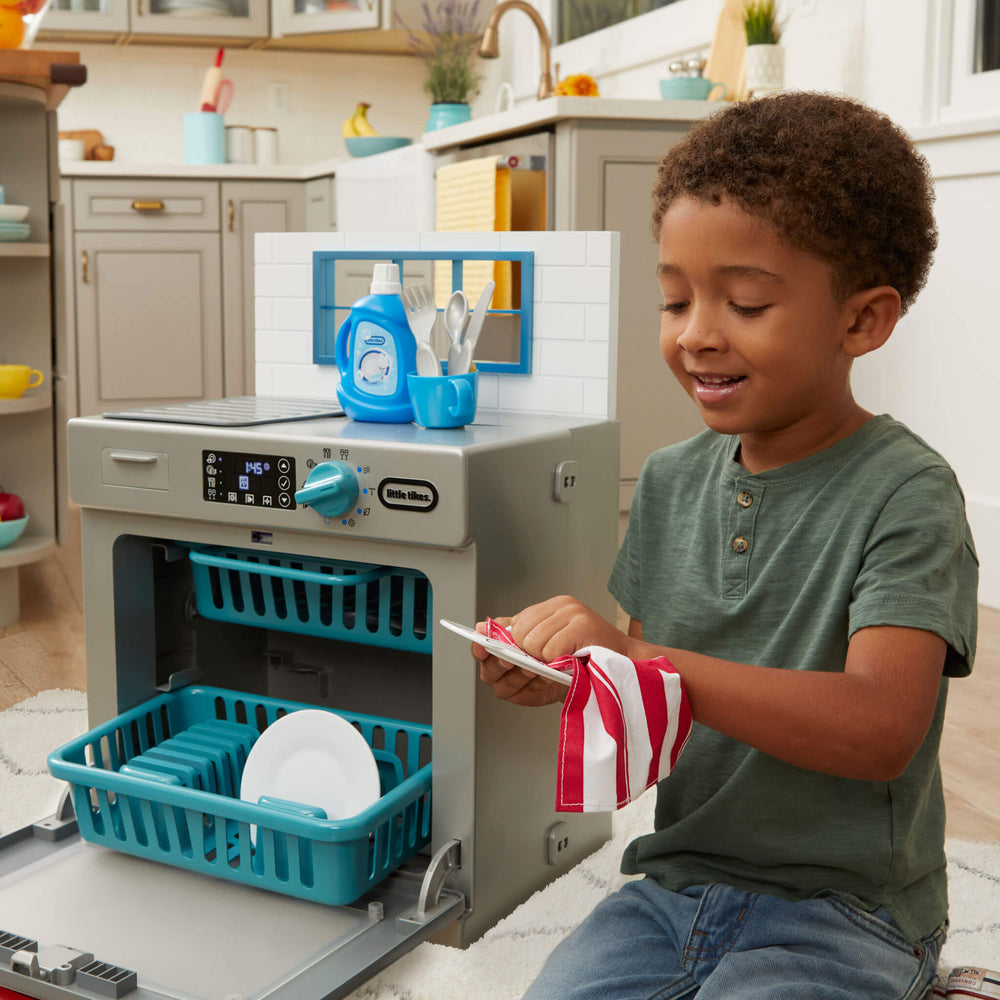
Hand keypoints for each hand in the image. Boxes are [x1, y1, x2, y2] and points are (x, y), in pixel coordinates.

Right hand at [472, 616, 567, 707]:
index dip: (480, 649)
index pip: (479, 652)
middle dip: (502, 662)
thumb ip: (502, 627)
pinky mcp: (525, 698)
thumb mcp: (522, 629)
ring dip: (522, 673)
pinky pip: (529, 691)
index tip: (486, 645)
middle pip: (491, 670)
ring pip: (509, 683)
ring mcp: (508, 688)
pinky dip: (538, 682)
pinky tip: (546, 674)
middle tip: (512, 657)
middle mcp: (495, 673)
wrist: (561, 660)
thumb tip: (481, 627)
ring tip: (534, 665)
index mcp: (490, 654)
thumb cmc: (537, 642)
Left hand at [507, 595, 629, 661]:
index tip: (515, 657)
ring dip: (545, 661)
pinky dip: (558, 663)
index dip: (511, 645)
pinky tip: (572, 661)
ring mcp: (572, 611)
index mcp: (552, 606)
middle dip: (527, 656)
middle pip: (519, 633)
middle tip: (547, 663)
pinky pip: (550, 651)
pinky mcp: (582, 624)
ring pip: (532, 643)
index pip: (512, 622)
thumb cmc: (586, 662)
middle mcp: (561, 604)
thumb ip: (519, 640)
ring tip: (563, 661)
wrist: (626, 666)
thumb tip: (482, 629)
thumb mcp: (548, 650)